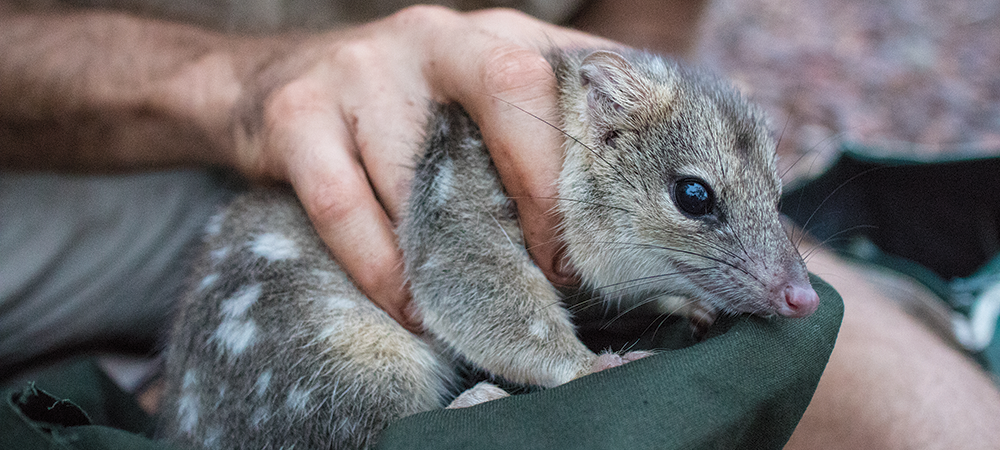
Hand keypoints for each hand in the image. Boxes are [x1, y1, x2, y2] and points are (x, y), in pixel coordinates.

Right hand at [212, 7, 613, 330]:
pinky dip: (382, 269)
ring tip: (487, 307)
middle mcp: (431, 39)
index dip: (592, 153)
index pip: (562, 75)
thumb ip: (546, 117)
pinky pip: (343, 205)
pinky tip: (413, 309)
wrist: (271, 85)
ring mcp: (359, 72)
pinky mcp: (297, 117)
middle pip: (510, 89)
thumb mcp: (477, 95)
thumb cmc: (403, 108)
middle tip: (557, 268)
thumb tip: (635, 166)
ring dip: (455, 251)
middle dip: (542, 185)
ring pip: (419, 168)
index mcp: (490, 36)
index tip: (603, 232)